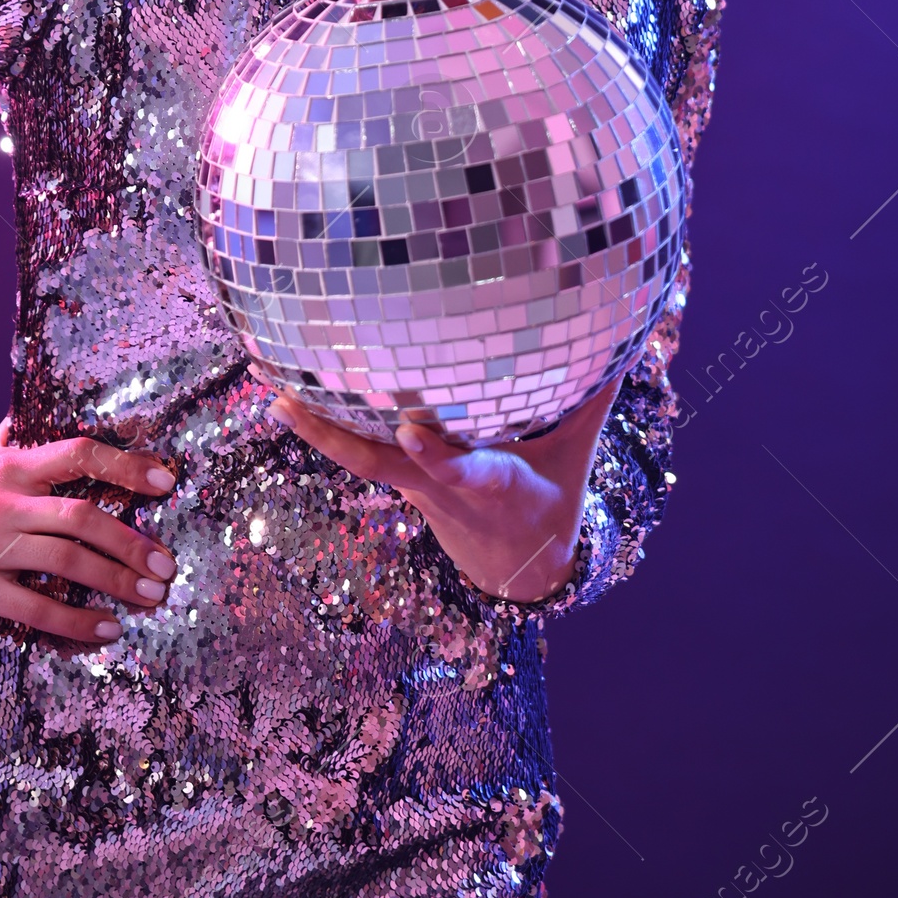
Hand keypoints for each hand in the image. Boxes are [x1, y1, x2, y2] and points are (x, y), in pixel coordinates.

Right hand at [0, 419, 177, 644]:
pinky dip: (77, 622)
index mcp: (12, 468)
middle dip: (132, 541)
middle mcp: (7, 504)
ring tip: (150, 596)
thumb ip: (9, 438)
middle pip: (83, 517)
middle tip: (166, 564)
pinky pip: (37, 609)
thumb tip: (30, 411)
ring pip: (67, 562)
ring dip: (116, 580)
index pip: (78, 454)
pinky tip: (107, 629)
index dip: (125, 465)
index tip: (165, 481)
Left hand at [273, 380, 619, 603]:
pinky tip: (285, 394)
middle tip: (291, 406)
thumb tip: (623, 330)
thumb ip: (594, 396)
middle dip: (339, 443)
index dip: (438, 456)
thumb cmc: (550, 494)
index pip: (464, 472)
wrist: (518, 567)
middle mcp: (442, 487)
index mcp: (494, 485)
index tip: (412, 431)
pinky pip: (358, 453)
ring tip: (274, 396)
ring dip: (317, 432)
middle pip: (383, 467)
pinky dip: (325, 428)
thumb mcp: (577, 453)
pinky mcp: (399, 477)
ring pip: (360, 461)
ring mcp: (413, 485)